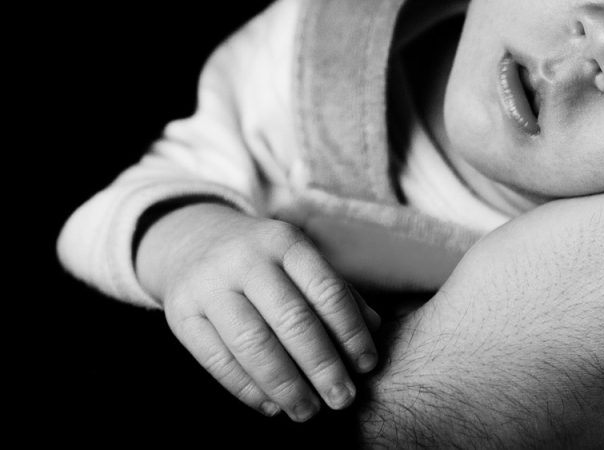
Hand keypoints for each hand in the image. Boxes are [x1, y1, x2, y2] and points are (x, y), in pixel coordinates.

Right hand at [136, 202, 379, 421]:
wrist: (194, 241)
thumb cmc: (266, 261)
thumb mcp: (300, 260)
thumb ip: (337, 292)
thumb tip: (374, 329)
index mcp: (284, 242)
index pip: (326, 290)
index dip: (350, 332)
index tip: (367, 366)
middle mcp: (245, 259)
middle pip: (291, 320)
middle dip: (322, 366)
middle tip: (343, 399)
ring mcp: (208, 286)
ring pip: (252, 344)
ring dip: (286, 385)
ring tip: (308, 411)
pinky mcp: (180, 314)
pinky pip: (217, 360)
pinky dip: (248, 389)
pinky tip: (272, 406)